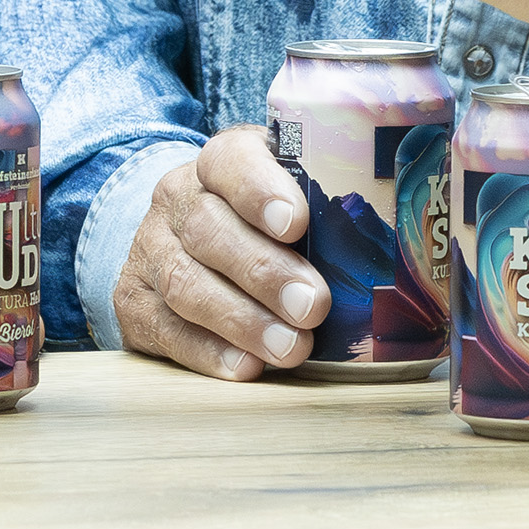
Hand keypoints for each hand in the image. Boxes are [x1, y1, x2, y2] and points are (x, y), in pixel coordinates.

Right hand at [111, 127, 328, 380]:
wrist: (180, 235)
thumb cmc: (260, 218)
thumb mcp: (287, 190)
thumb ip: (324, 202)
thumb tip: (394, 245)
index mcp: (218, 162)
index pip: (231, 162)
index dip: (260, 191)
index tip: (297, 223)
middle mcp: (176, 199)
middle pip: (209, 230)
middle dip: (264, 272)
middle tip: (313, 306)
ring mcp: (149, 250)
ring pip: (185, 283)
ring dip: (242, 320)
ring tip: (291, 347)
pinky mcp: (133, 302)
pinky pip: (165, 329)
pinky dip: (206, 353)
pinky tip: (245, 367)